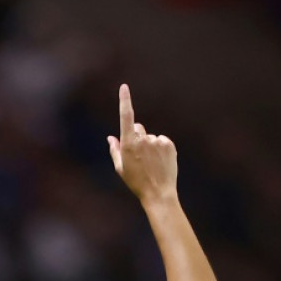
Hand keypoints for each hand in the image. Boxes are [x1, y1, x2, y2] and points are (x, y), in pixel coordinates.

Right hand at [107, 84, 177, 203]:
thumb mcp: (120, 167)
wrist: (159, 193)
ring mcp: (157, 141)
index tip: (124, 87)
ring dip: (149, 145)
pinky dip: (160, 148)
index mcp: (129, 144)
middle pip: (138, 129)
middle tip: (138, 156)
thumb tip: (111, 137)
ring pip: (150, 137)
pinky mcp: (169, 144)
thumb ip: (115, 149)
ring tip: (151, 163)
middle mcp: (143, 139)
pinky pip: (162, 140)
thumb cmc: (136, 182)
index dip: (125, 100)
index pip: (126, 116)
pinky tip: (160, 162)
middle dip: (136, 137)